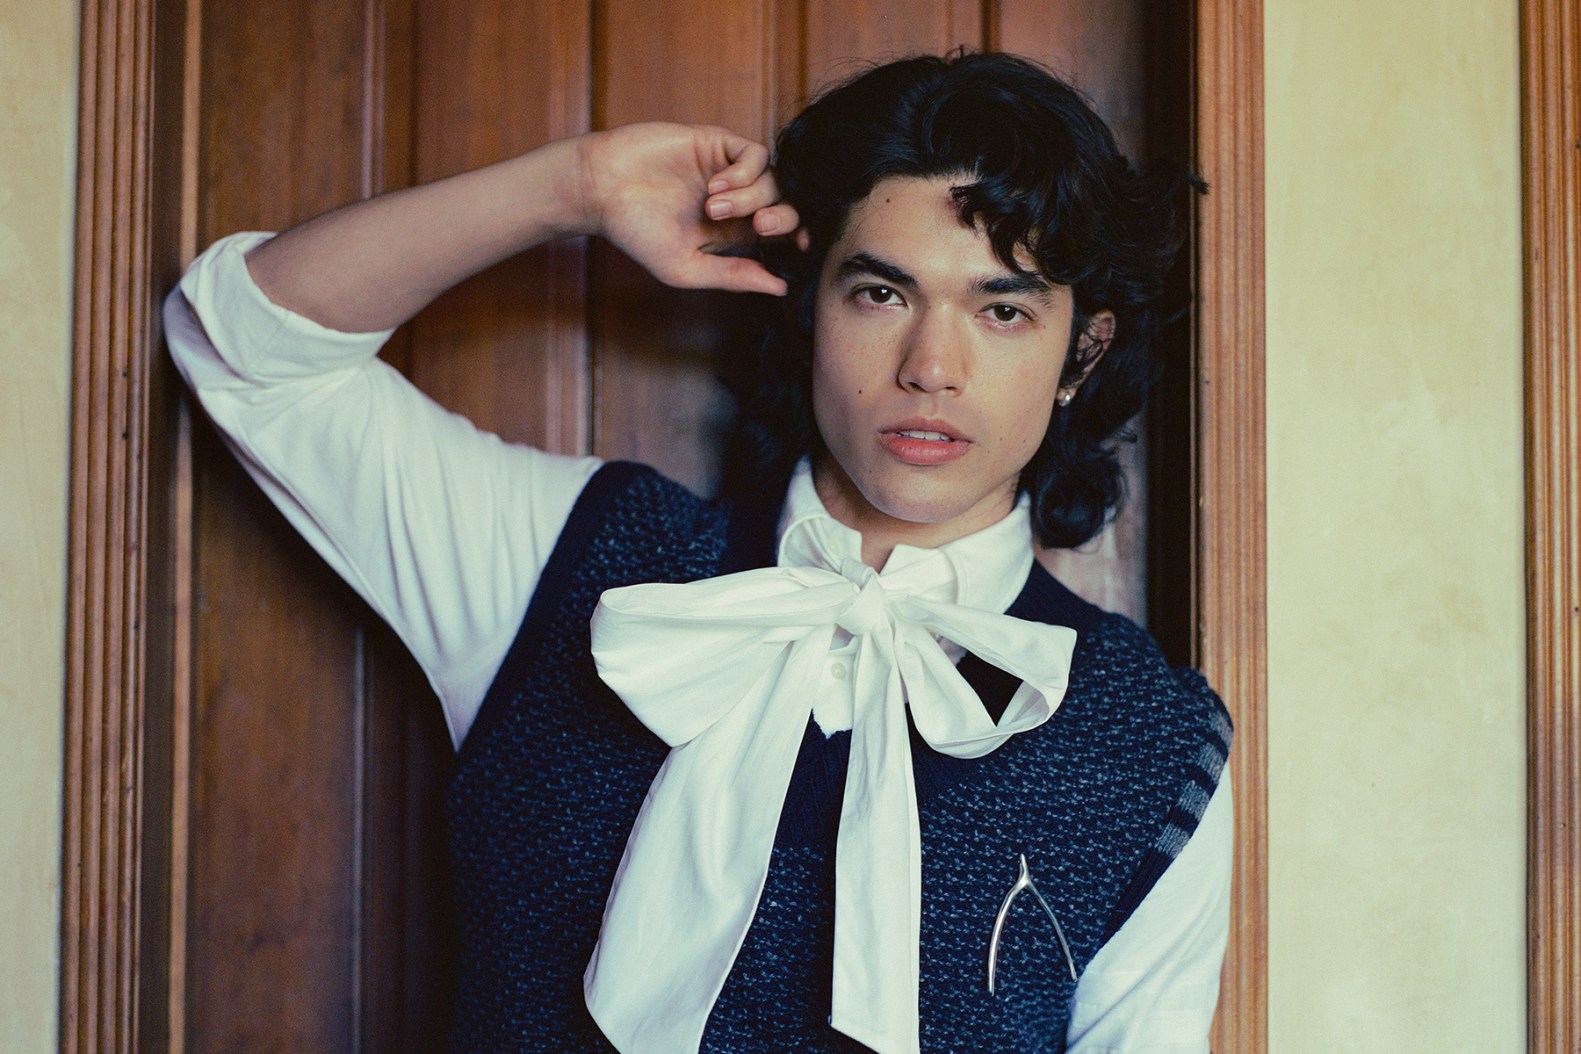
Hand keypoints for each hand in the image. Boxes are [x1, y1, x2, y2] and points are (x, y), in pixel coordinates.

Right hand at [579, 123, 802, 295]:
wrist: (601, 188)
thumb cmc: (636, 232)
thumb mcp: (686, 267)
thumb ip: (733, 276)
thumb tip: (781, 288)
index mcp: (733, 231)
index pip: (782, 233)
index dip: (798, 237)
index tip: (800, 248)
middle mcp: (738, 199)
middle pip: (787, 204)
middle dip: (784, 217)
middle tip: (759, 227)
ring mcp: (729, 169)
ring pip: (775, 179)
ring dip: (753, 197)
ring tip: (714, 207)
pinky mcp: (718, 143)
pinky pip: (756, 154)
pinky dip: (745, 172)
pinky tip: (717, 185)